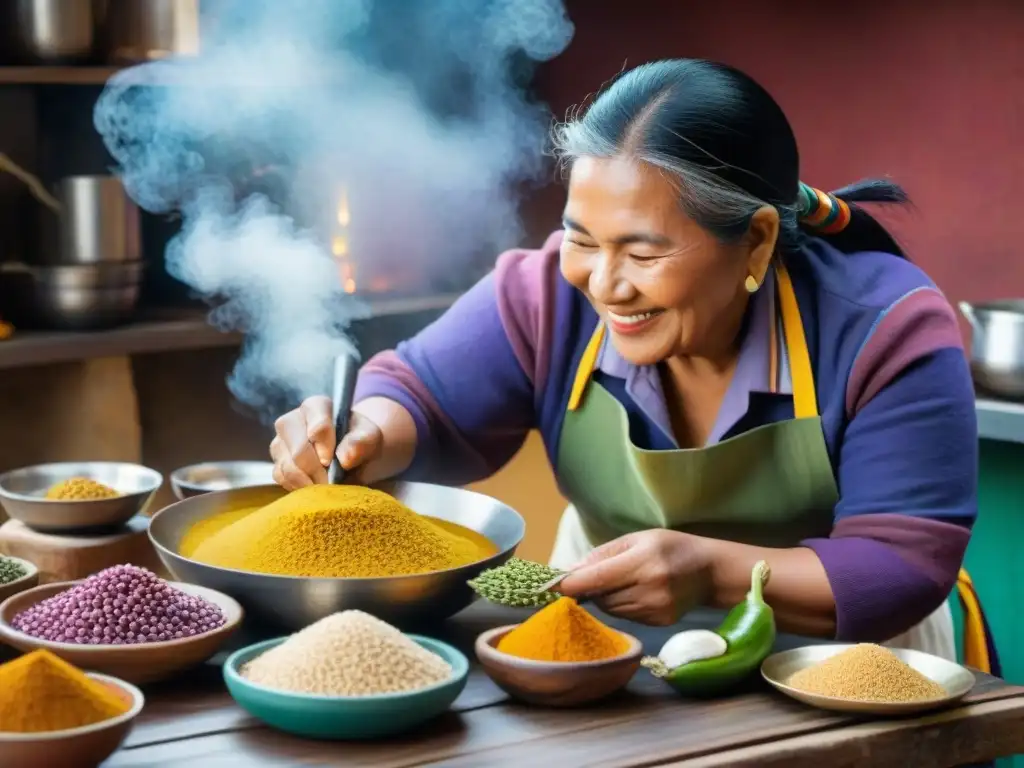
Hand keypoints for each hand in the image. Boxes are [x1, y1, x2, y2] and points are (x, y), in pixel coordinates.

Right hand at [269, 395, 382, 489]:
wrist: (350, 456)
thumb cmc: (359, 441)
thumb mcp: (370, 438)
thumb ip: (362, 441)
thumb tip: (345, 457)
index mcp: (316, 406)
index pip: (316, 425)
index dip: (325, 445)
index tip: (331, 461)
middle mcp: (292, 420)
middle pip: (298, 450)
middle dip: (317, 470)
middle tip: (332, 481)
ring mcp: (280, 442)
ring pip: (287, 467)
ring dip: (309, 482)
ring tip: (325, 485)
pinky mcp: (277, 463)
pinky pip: (282, 478)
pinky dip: (299, 487)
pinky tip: (313, 486)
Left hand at [557, 530, 713, 625]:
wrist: (710, 571)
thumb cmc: (672, 547)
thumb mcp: (638, 539)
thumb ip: (604, 554)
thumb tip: (570, 571)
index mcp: (644, 562)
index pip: (597, 578)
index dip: (571, 584)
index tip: (550, 585)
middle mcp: (650, 589)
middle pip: (601, 596)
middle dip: (590, 587)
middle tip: (591, 576)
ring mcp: (655, 609)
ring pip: (610, 608)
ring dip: (605, 597)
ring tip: (622, 580)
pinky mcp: (658, 623)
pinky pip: (625, 616)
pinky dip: (621, 605)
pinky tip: (635, 592)